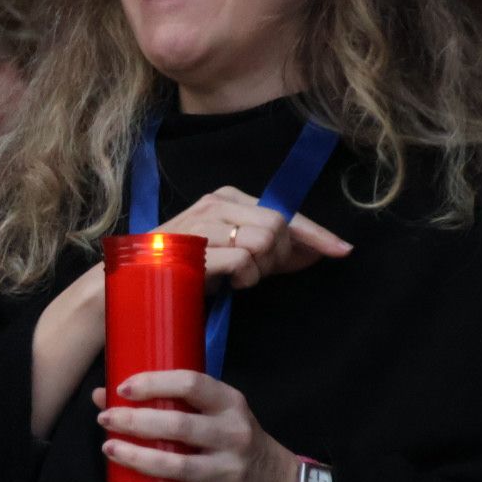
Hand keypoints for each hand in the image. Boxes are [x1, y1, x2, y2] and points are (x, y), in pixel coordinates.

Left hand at [95, 371, 368, 481]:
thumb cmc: (239, 442)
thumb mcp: (221, 415)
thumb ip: (174, 404)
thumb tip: (104, 395)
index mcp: (233, 407)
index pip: (192, 384)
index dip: (154, 383)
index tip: (123, 388)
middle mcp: (234, 438)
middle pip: (177, 426)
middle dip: (135, 422)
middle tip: (106, 419)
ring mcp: (229, 476)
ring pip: (175, 468)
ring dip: (136, 459)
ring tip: (109, 449)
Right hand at [157, 186, 350, 289]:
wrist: (138, 282)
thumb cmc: (187, 269)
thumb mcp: (234, 253)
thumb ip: (272, 251)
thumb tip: (318, 252)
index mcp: (229, 199)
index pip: (285, 213)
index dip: (317, 234)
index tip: (343, 250)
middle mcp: (219, 202)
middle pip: (279, 226)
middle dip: (278, 258)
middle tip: (253, 274)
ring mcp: (206, 220)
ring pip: (264, 241)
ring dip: (257, 270)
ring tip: (234, 278)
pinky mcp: (198, 242)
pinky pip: (244, 260)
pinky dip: (241, 278)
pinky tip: (224, 282)